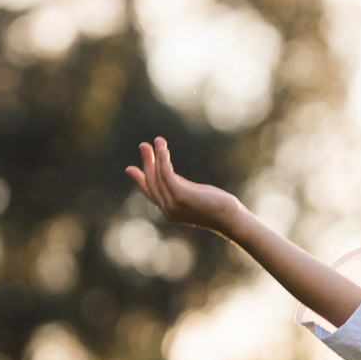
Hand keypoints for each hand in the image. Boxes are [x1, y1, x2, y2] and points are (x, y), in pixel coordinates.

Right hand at [125, 137, 241, 233]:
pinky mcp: (180, 196)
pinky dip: (162, 159)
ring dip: (155, 157)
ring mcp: (172, 205)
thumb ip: (179, 185)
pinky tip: (162, 149)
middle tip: (143, 145)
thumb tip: (166, 172)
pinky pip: (166, 174)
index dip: (140, 181)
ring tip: (155, 141)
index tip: (130, 169)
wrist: (230, 217)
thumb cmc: (216, 206)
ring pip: (158, 176)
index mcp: (170, 211)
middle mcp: (167, 210)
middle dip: (146, 163)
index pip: (151, 194)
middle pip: (152, 183)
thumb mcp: (193, 193)